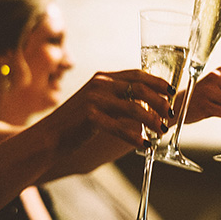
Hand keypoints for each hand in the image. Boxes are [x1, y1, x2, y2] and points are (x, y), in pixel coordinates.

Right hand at [49, 69, 174, 154]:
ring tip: (161, 130)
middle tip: (170, 113)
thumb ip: (118, 99)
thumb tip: (147, 105)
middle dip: (160, 101)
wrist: (48, 136)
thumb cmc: (76, 123)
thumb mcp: (97, 103)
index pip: (137, 74)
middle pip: (139, 88)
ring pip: (133, 107)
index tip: (172, 91)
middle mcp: (99, 84)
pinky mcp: (90, 117)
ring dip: (152, 120)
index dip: (157, 82)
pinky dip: (134, 137)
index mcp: (103, 78)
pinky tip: (144, 145)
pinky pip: (120, 127)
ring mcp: (94, 99)